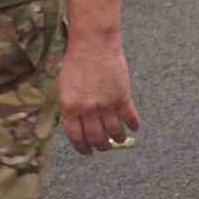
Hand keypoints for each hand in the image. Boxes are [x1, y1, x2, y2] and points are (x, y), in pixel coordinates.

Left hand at [58, 40, 140, 154]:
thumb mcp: (63, 89)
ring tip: (119, 139)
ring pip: (113, 131)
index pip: (76, 137)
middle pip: (96, 137)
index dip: (83, 148)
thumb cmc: (75, 64)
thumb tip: (76, 125)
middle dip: (101, 146)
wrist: (93, 46)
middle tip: (104, 147)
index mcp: (69, 109)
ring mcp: (105, 104)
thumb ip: (69, 108)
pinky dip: (133, 124)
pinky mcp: (122, 96)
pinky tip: (134, 128)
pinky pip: (129, 116)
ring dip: (117, 138)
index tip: (87, 152)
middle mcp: (87, 110)